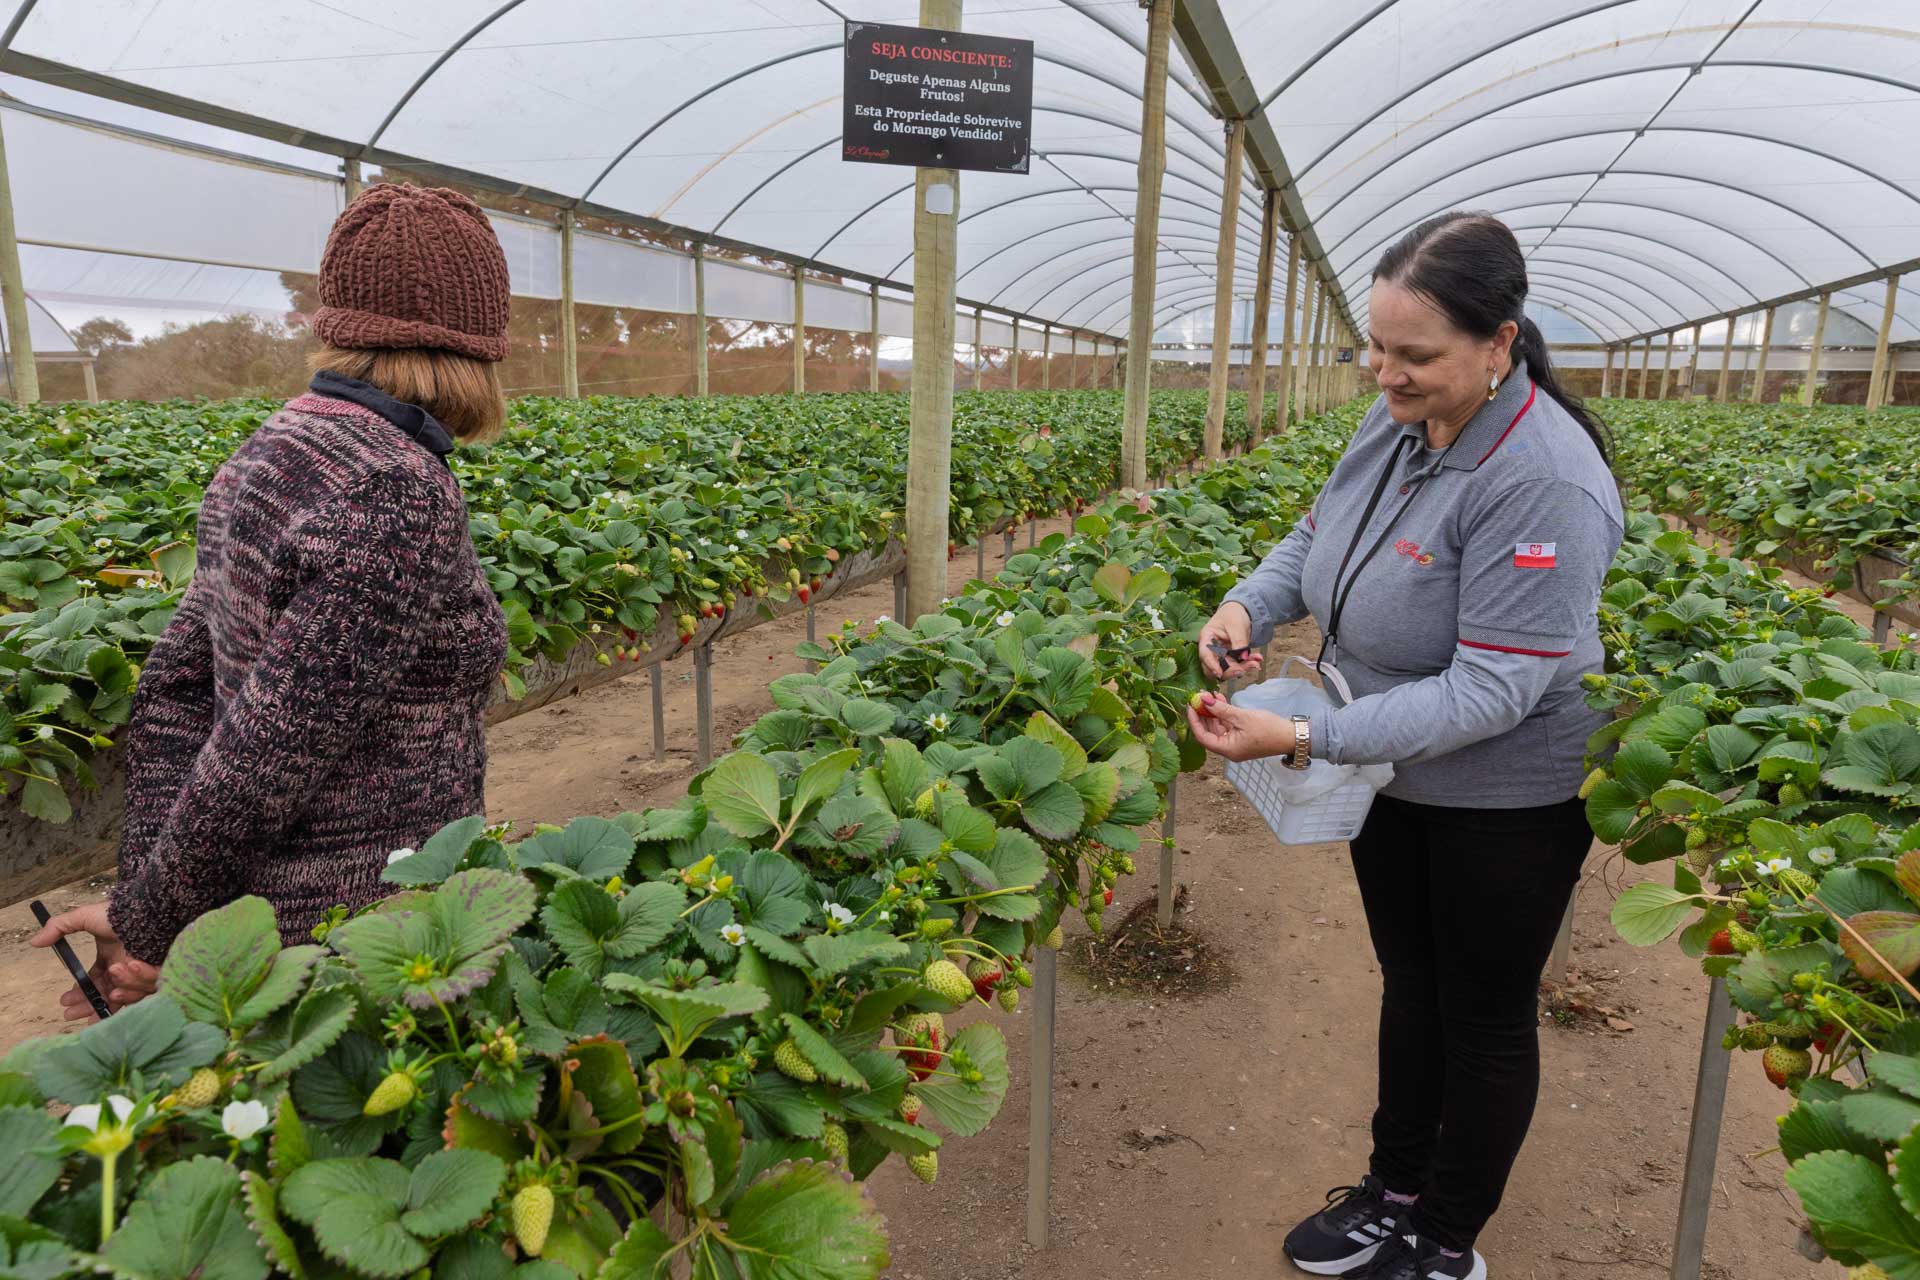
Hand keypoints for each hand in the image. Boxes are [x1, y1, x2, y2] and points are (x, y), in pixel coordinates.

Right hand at [29, 900, 159, 1020]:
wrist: (148, 911)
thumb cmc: (118, 914)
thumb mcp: (85, 917)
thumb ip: (60, 927)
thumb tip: (34, 941)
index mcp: (110, 959)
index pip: (95, 983)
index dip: (81, 994)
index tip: (65, 1002)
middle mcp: (126, 968)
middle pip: (107, 996)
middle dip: (89, 1006)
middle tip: (71, 1014)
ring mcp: (142, 972)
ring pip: (126, 996)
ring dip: (113, 998)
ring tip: (109, 995)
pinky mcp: (158, 973)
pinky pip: (146, 988)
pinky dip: (135, 986)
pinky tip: (124, 983)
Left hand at [1187, 695, 1295, 762]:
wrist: (1291, 736)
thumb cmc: (1269, 729)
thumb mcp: (1242, 717)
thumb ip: (1221, 709)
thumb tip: (1204, 700)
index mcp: (1227, 750)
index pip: (1202, 737)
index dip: (1194, 721)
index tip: (1190, 705)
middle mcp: (1229, 750)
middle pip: (1208, 732)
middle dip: (1203, 714)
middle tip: (1199, 697)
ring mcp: (1235, 744)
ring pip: (1218, 728)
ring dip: (1213, 712)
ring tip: (1211, 695)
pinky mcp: (1242, 738)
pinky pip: (1227, 726)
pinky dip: (1223, 715)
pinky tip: (1220, 701)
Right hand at [1197, 601, 1262, 680]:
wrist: (1241, 610)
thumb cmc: (1233, 613)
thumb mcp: (1236, 625)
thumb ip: (1238, 641)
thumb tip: (1243, 657)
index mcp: (1207, 638)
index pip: (1205, 654)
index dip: (1211, 665)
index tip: (1219, 673)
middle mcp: (1212, 649)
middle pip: (1215, 666)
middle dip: (1230, 670)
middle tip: (1244, 669)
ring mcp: (1221, 654)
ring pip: (1228, 668)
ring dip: (1242, 667)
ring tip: (1256, 662)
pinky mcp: (1231, 657)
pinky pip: (1238, 665)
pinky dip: (1248, 663)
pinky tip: (1257, 659)